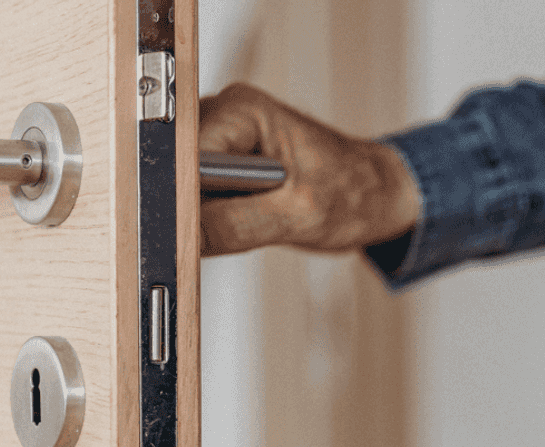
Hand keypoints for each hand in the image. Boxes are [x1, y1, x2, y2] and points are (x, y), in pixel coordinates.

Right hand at [198, 83, 420, 255]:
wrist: (373, 195)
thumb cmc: (352, 194)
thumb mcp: (297, 217)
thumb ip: (233, 225)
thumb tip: (180, 237)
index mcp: (242, 111)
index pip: (180, 154)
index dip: (177, 197)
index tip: (183, 232)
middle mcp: (223, 115)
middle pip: (171, 167)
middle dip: (186, 208)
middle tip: (227, 230)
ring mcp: (219, 138)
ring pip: (178, 185)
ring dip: (197, 215)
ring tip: (246, 221)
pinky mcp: (220, 162)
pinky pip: (194, 194)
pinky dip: (206, 217)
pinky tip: (238, 220)